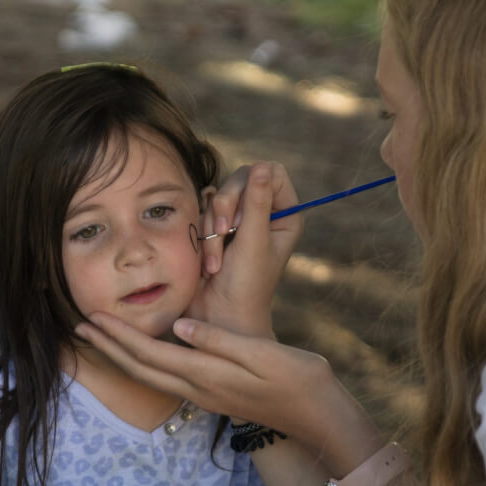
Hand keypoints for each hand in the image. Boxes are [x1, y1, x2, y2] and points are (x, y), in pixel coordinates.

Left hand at [75, 313, 382, 473]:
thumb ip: (218, 342)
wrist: (319, 416)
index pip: (150, 354)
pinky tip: (143, 351)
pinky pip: (167, 377)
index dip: (119, 336)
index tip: (93, 316)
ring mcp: (206, 395)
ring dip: (123, 356)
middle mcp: (199, 389)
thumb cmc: (298, 379)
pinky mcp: (214, 394)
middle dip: (109, 347)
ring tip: (101, 338)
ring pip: (151, 376)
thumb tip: (179, 327)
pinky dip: (145, 362)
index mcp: (206, 375)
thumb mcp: (261, 354)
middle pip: (141, 368)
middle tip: (80, 325)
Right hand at [188, 161, 302, 335]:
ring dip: (211, 227)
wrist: (220, 319)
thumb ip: (256, 203)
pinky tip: (208, 260)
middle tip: (222, 234)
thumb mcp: (253, 243)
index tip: (242, 215)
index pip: (272, 173)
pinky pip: (203, 210)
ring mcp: (238, 220)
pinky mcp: (216, 228)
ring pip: (218, 195)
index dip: (253, 185)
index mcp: (285, 215)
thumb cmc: (245, 287)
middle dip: (225, 207)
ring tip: (215, 261)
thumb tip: (263, 166)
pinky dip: (201, 233)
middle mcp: (264, 214)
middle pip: (241, 178)